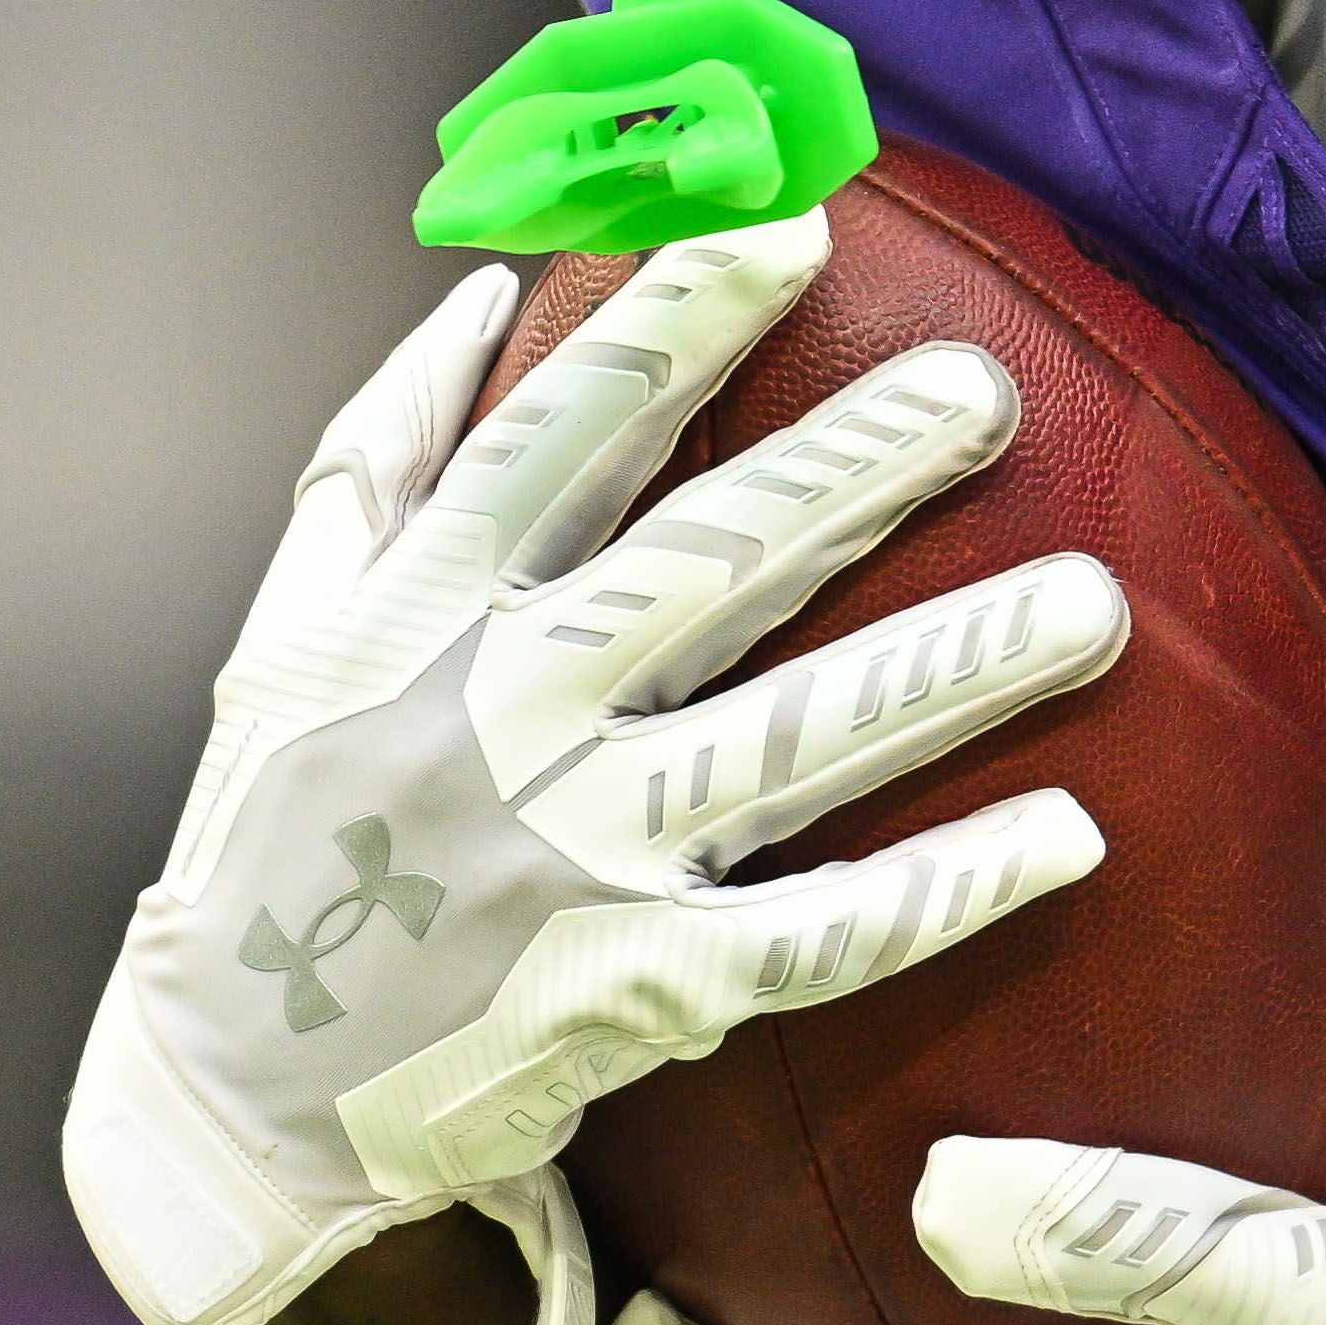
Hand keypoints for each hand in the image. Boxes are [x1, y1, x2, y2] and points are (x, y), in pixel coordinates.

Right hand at [61, 227, 1124, 1324]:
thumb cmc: (271, 838)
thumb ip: (376, 457)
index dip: (674, 327)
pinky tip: (1068, 836)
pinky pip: (815, 932)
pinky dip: (938, 890)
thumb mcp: (283, 632)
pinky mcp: (634, 986)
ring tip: (1094, 604)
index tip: (792, 227)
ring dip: (948, 671)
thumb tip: (478, 295)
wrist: (231, 1097)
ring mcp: (574, 855)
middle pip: (706, 567)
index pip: (563, 436)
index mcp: (423, 614)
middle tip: (989, 390)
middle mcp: (503, 716)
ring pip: (788, 741)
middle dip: (851, 473)